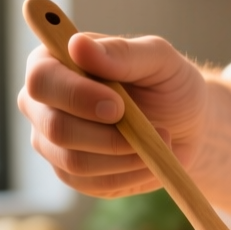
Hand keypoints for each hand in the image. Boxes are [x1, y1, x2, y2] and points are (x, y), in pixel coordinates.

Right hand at [18, 33, 208, 197]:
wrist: (188, 127)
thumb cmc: (169, 84)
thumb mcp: (159, 59)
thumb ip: (121, 52)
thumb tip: (77, 46)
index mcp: (54, 62)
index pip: (42, 80)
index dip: (76, 95)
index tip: (118, 106)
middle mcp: (42, 103)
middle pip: (55, 127)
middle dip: (109, 136)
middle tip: (155, 131)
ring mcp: (52, 142)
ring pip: (74, 162)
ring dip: (125, 157)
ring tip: (161, 142)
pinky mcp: (71, 174)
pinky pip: (92, 184)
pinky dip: (129, 175)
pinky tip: (150, 160)